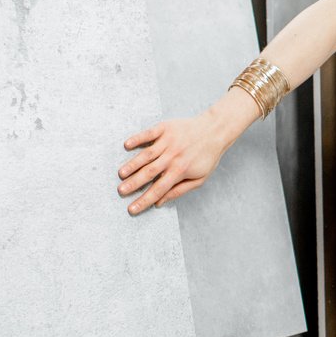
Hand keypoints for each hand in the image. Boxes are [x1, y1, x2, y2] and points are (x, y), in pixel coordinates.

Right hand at [117, 96, 247, 213]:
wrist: (215, 130)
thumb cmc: (207, 156)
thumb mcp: (199, 178)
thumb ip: (179, 191)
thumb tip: (159, 203)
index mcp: (180, 171)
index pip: (158, 190)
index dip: (144, 200)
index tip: (131, 209)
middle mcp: (173, 157)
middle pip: (149, 173)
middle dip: (133, 184)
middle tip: (120, 192)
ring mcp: (168, 141)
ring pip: (146, 155)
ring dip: (132, 164)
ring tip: (121, 174)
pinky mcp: (165, 128)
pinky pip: (149, 134)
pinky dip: (137, 139)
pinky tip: (127, 145)